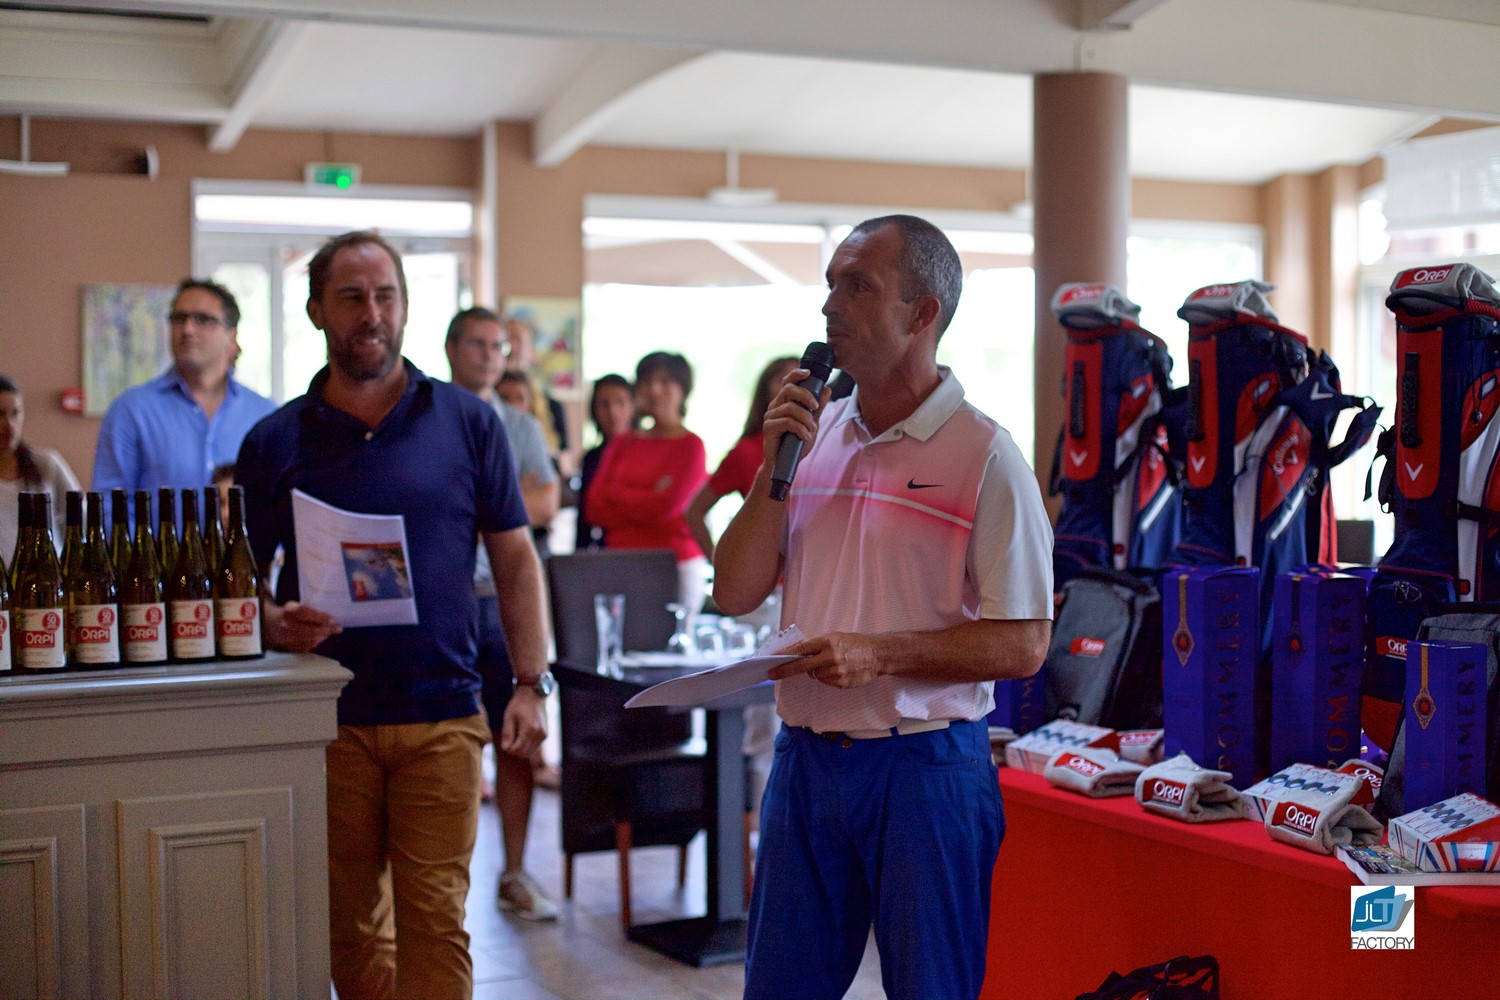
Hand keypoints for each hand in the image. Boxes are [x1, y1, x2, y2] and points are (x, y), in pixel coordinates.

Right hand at [263, 599, 340, 652]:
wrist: (261, 625)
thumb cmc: (281, 613)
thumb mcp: (292, 606)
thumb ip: (307, 610)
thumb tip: (326, 617)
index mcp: (288, 612)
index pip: (310, 615)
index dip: (323, 618)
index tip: (334, 620)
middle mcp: (286, 625)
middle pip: (311, 630)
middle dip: (327, 630)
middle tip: (338, 629)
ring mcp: (285, 638)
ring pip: (308, 640)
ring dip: (322, 637)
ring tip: (329, 634)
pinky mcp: (284, 647)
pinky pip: (302, 647)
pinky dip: (313, 644)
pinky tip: (319, 640)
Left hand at [498, 687, 546, 755]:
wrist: (533, 694)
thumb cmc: (519, 704)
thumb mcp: (509, 717)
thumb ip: (507, 734)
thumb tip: (505, 749)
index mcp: (529, 729)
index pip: (517, 750)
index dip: (508, 749)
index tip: (504, 743)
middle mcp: (539, 734)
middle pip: (524, 753)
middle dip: (514, 750)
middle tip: (508, 741)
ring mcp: (543, 735)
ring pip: (530, 752)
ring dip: (521, 748)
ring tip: (515, 736)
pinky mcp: (545, 734)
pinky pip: (534, 746)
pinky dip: (527, 745)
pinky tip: (522, 735)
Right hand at [760, 368, 833, 466]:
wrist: (785, 465)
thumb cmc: (796, 444)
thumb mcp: (812, 424)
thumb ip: (818, 408)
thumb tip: (827, 389)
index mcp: (784, 402)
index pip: (788, 382)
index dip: (797, 374)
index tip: (809, 373)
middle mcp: (775, 406)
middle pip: (789, 389)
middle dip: (806, 396)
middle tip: (816, 407)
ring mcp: (770, 416)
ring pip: (790, 407)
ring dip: (805, 418)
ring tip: (811, 430)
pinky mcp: (768, 428)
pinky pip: (787, 421)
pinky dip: (800, 429)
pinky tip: (805, 437)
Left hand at [767, 632, 882, 687]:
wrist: (877, 654)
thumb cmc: (854, 643)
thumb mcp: (834, 637)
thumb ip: (816, 645)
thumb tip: (794, 653)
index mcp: (827, 642)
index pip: (801, 649)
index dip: (785, 655)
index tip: (771, 659)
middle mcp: (830, 657)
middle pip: (802, 667)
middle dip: (785, 670)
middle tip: (771, 674)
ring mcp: (836, 672)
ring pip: (815, 676)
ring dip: (817, 671)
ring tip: (833, 663)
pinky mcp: (842, 683)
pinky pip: (826, 682)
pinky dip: (828, 677)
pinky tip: (840, 670)